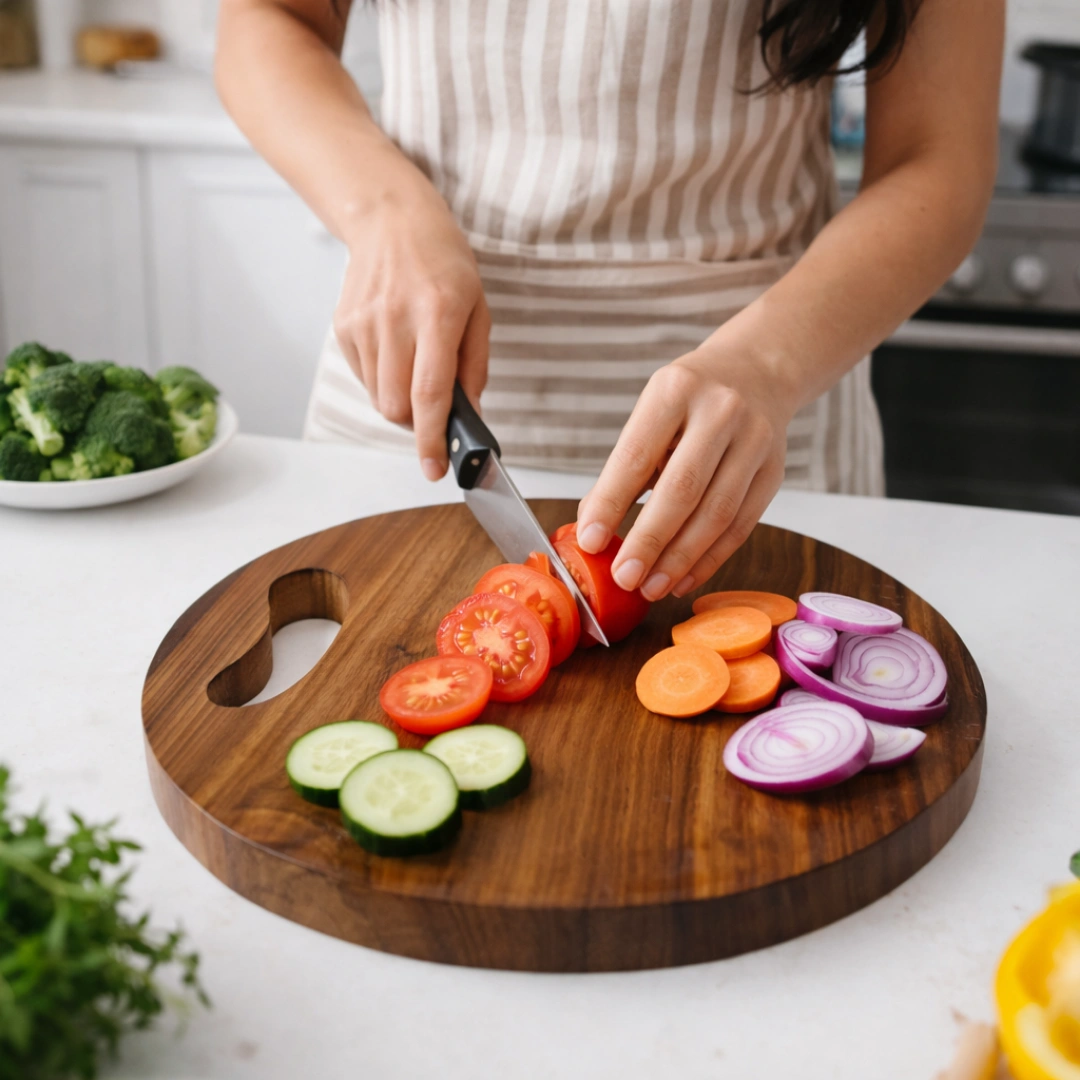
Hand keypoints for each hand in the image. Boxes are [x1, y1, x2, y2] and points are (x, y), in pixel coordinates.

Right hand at [333, 174, 489, 480]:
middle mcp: (396, 319)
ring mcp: (364, 323)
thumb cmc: (444, 264)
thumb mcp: (477, 309)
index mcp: (439, 313)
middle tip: (435, 411)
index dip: (432, 438)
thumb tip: (469, 415)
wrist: (391, 220)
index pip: (431, 392)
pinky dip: (383, 380)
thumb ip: (474, 366)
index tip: (435, 468)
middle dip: (418, 423)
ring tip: (416, 370)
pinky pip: (365, 378)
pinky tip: (396, 351)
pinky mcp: (344, 327)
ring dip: (401, 403)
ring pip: (380, 398)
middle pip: (398, 405)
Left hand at [575, 344, 796, 601]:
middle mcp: (720, 412)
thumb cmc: (691, 399)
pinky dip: (709, 559)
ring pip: (717, 513)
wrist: (759, 371)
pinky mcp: (775, 472)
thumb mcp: (652, 413)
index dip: (612, 502)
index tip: (590, 540)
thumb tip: (593, 529)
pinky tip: (683, 578)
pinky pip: (740, 526)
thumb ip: (624, 468)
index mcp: (675, 391)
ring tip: (651, 586)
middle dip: (650, 540)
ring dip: (681, 559)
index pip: (638, 455)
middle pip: (683, 489)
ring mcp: (754, 441)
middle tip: (624, 577)